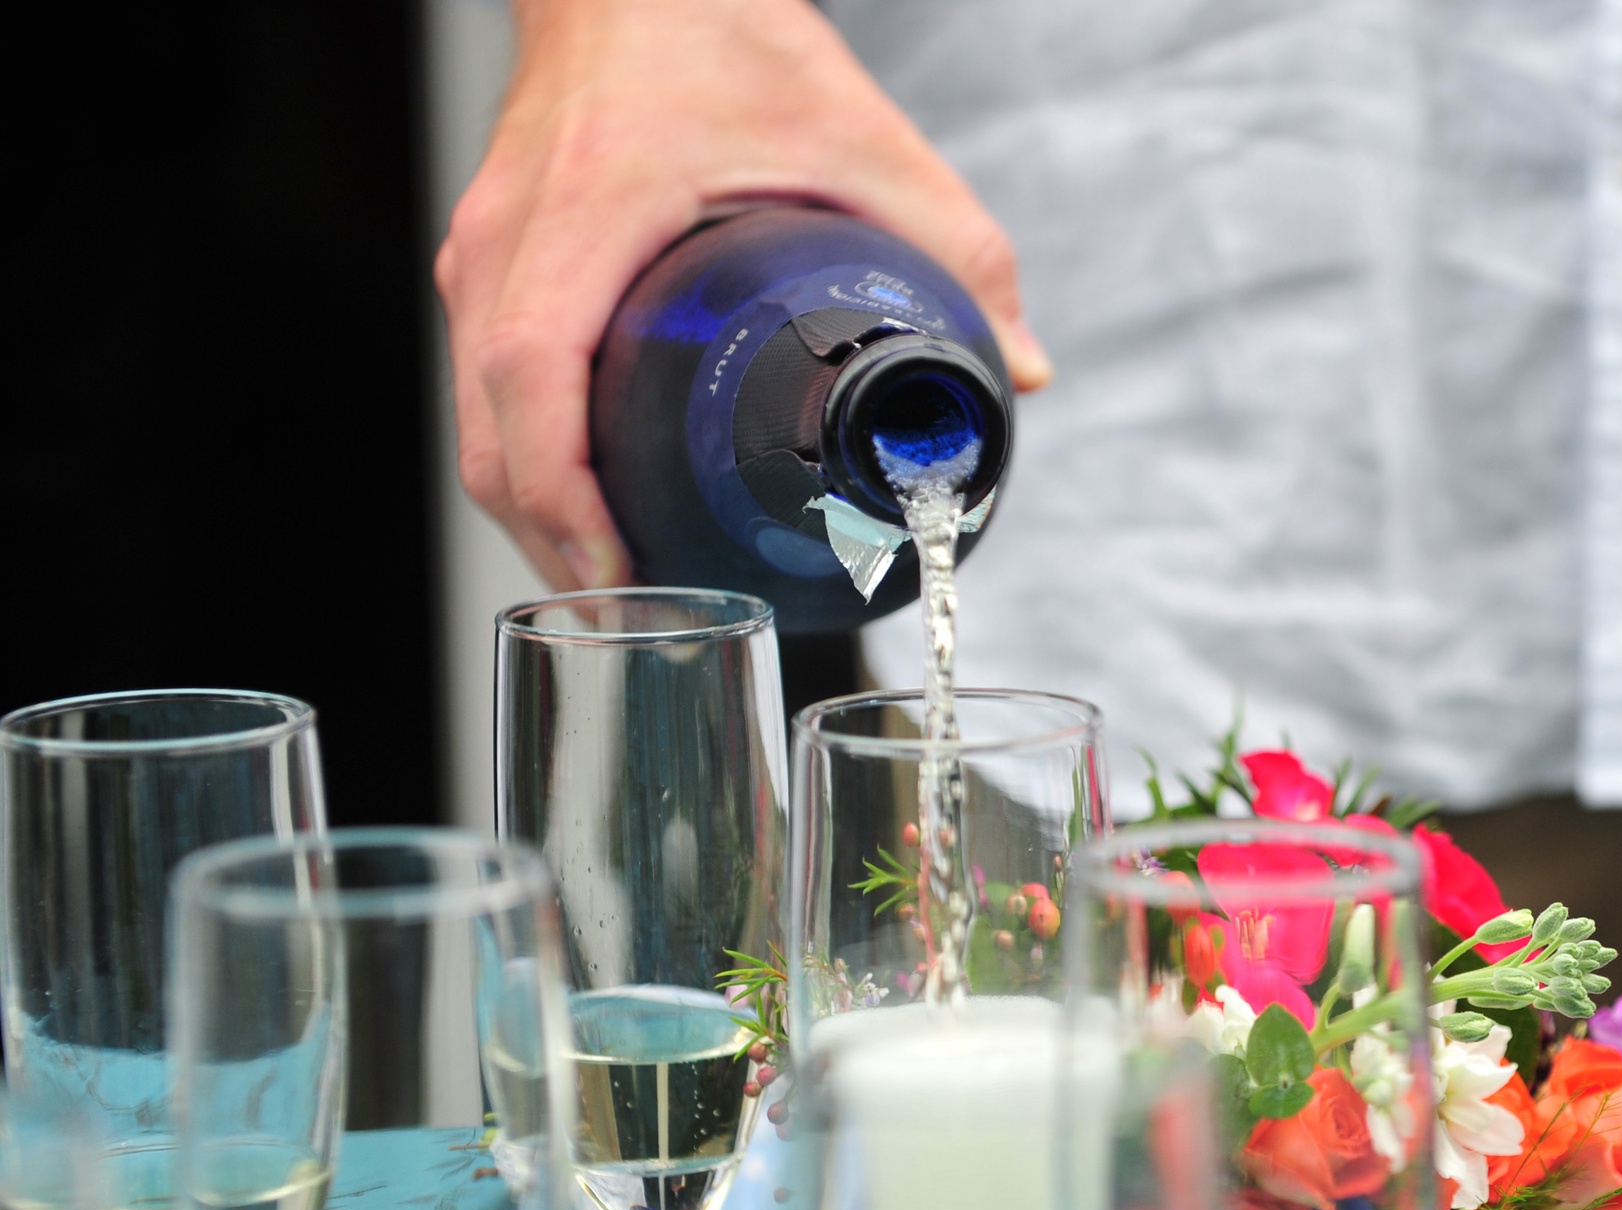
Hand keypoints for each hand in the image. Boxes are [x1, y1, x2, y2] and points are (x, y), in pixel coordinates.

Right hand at [436, 0, 1049, 589]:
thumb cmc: (722, 29)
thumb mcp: (862, 135)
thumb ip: (955, 247)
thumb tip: (1020, 370)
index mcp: (587, 209)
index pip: (533, 375)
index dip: (563, 491)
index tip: (621, 566)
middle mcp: (506, 238)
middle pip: (488, 429)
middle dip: (554, 539)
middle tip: (642, 612)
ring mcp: (482, 250)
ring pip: (474, 417)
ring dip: (536, 513)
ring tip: (622, 586)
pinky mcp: (486, 257)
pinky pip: (483, 385)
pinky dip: (528, 459)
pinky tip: (591, 508)